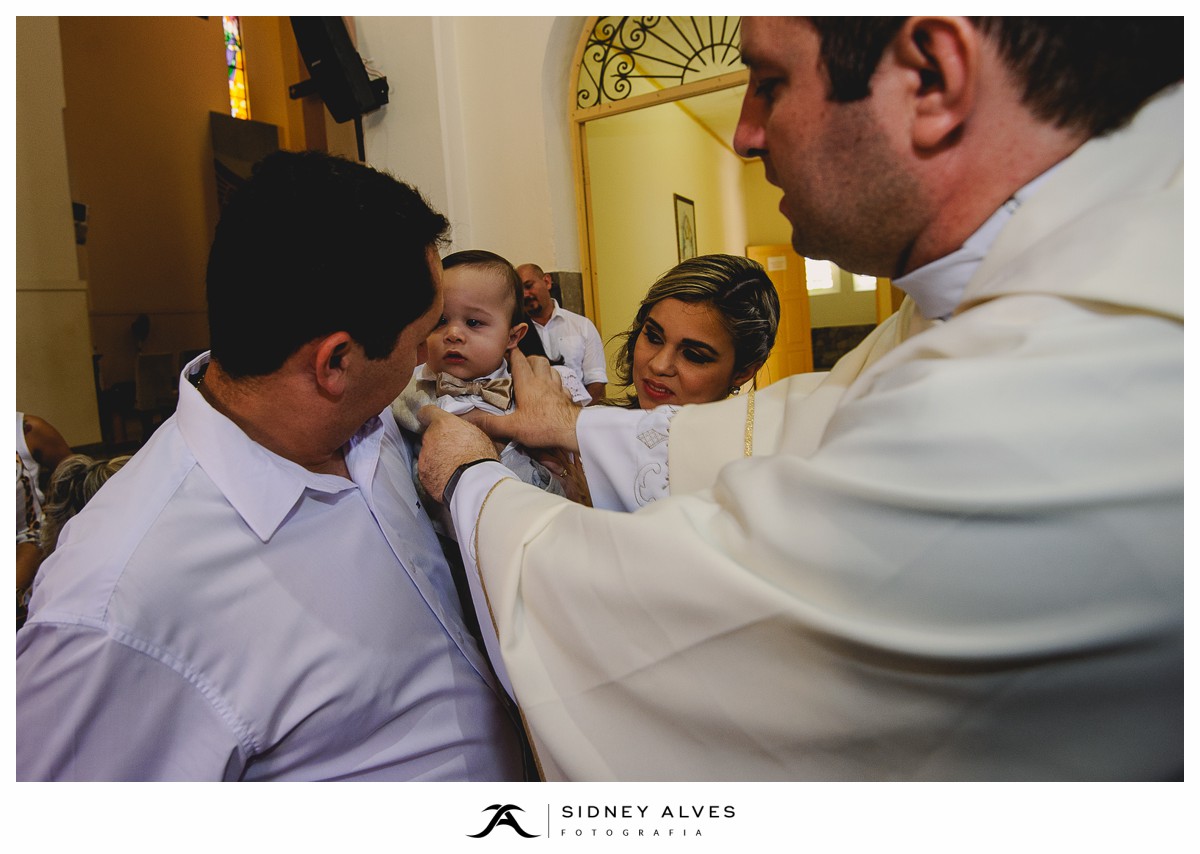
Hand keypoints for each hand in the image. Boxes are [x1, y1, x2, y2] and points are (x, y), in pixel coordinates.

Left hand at [416, 407, 498, 501]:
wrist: (474, 482)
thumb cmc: (481, 457)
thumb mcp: (477, 434)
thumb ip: (461, 429)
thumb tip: (460, 432)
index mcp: (443, 423)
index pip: (426, 412)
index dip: (429, 417)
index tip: (432, 421)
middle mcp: (429, 437)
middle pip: (428, 436)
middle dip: (437, 442)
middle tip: (453, 451)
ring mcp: (424, 457)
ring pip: (426, 454)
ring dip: (435, 458)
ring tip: (452, 466)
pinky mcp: (422, 474)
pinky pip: (427, 470)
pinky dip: (434, 473)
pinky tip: (447, 477)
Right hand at [463, 350, 582, 451]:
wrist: (572, 431)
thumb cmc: (544, 426)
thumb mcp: (512, 427)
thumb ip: (490, 422)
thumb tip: (469, 418)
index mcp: (528, 383)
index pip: (519, 360)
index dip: (512, 353)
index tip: (506, 352)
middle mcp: (543, 381)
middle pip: (538, 360)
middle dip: (529, 358)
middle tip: (521, 364)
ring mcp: (557, 388)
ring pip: (551, 369)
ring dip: (543, 368)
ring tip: (536, 375)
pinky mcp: (567, 397)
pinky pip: (562, 385)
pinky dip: (556, 384)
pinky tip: (553, 392)